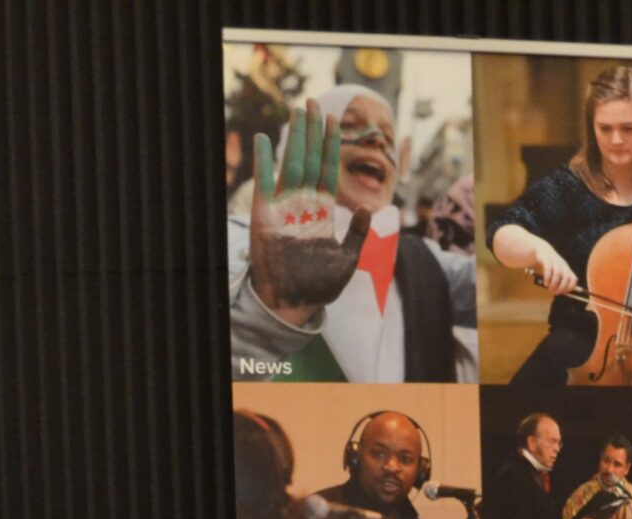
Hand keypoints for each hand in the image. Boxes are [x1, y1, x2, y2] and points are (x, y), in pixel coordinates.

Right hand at [247, 100, 372, 322]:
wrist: (292, 303)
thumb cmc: (319, 286)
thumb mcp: (347, 260)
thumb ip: (357, 234)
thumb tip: (367, 208)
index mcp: (322, 210)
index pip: (328, 170)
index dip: (331, 146)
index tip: (335, 120)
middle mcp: (303, 203)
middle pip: (309, 158)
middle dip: (312, 131)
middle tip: (314, 102)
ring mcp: (283, 206)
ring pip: (290, 163)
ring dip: (294, 137)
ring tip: (298, 111)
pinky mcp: (263, 214)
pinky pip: (264, 182)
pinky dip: (263, 162)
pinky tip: (266, 140)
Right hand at [528, 239, 579, 297]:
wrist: (542, 250)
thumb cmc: (550, 265)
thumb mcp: (557, 272)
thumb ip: (560, 281)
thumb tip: (561, 292)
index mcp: (567, 269)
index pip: (573, 279)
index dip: (570, 287)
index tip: (564, 293)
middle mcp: (563, 265)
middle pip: (566, 277)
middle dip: (561, 287)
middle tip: (556, 293)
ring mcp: (555, 262)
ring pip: (558, 274)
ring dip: (554, 284)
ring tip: (549, 289)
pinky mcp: (547, 260)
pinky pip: (548, 269)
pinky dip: (548, 278)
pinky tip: (545, 283)